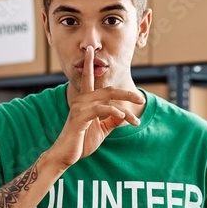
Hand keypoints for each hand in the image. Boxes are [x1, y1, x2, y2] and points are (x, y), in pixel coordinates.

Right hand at [48, 46, 144, 169]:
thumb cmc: (81, 142)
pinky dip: (113, 111)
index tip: (90, 51)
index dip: (89, 64)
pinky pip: (100, 110)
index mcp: (84, 101)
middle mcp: (81, 100)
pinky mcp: (79, 117)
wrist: (65, 156)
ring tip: (136, 121)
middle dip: (127, 94)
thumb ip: (111, 120)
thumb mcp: (101, 130)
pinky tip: (123, 118)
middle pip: (108, 90)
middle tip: (141, 99)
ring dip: (125, 110)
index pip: (89, 79)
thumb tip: (124, 115)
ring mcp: (79, 107)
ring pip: (107, 100)